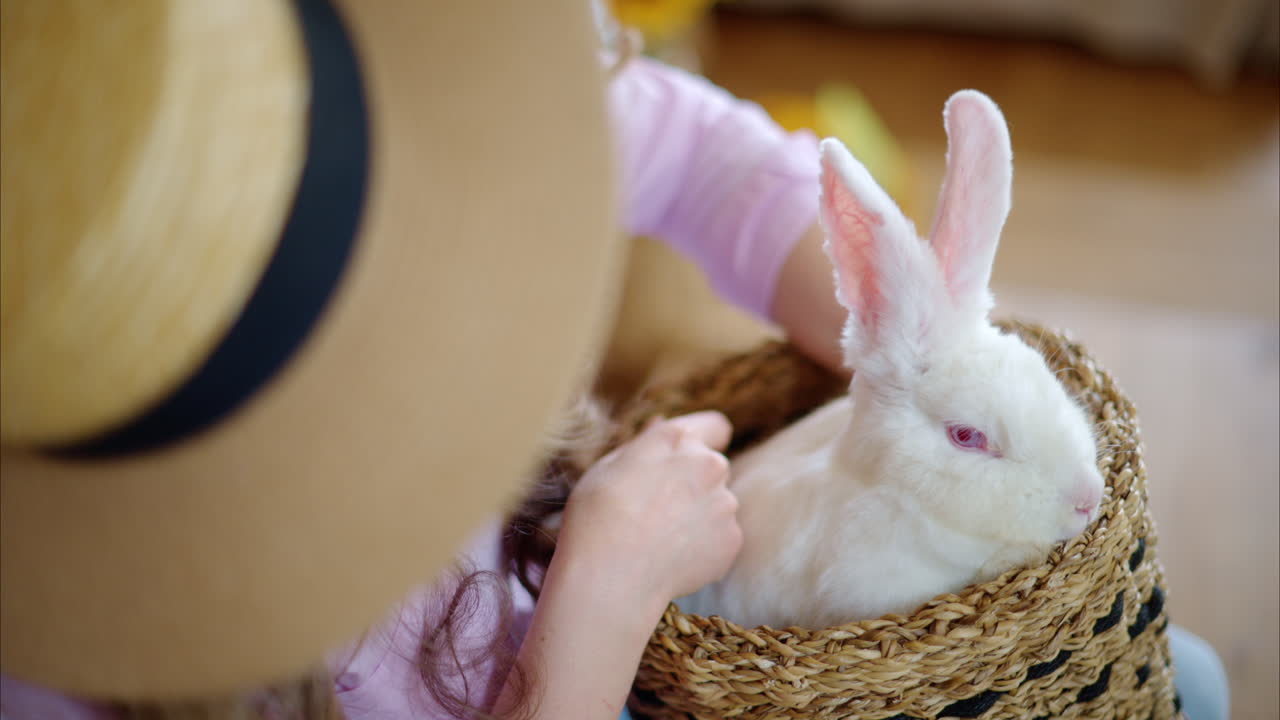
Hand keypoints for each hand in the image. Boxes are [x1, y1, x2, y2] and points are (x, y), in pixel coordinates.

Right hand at [555, 411, 741, 606]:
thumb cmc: (598, 516)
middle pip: (713, 468)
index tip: (688, 459)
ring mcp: (725, 502)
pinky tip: (673, 558)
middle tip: (659, 509)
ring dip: (699, 515)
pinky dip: (703, 547)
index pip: (714, 426)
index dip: (704, 439)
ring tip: (661, 539)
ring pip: (718, 503)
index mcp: (677, 439)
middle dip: (694, 481)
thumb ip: (645, 443)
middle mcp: (709, 464)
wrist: (611, 575)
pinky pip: (721, 537)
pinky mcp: (732, 538)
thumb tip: (662, 424)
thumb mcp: (609, 466)